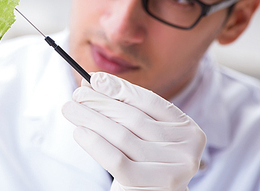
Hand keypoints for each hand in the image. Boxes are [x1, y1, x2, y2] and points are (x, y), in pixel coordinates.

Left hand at [62, 72, 205, 190]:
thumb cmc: (144, 163)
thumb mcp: (140, 135)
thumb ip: (123, 108)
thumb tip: (91, 82)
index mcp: (188, 129)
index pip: (150, 101)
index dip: (121, 88)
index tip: (95, 79)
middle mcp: (188, 148)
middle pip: (134, 118)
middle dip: (100, 102)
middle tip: (77, 94)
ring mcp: (175, 169)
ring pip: (123, 137)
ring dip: (92, 119)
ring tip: (71, 109)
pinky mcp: (156, 186)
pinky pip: (117, 161)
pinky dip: (95, 144)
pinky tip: (80, 133)